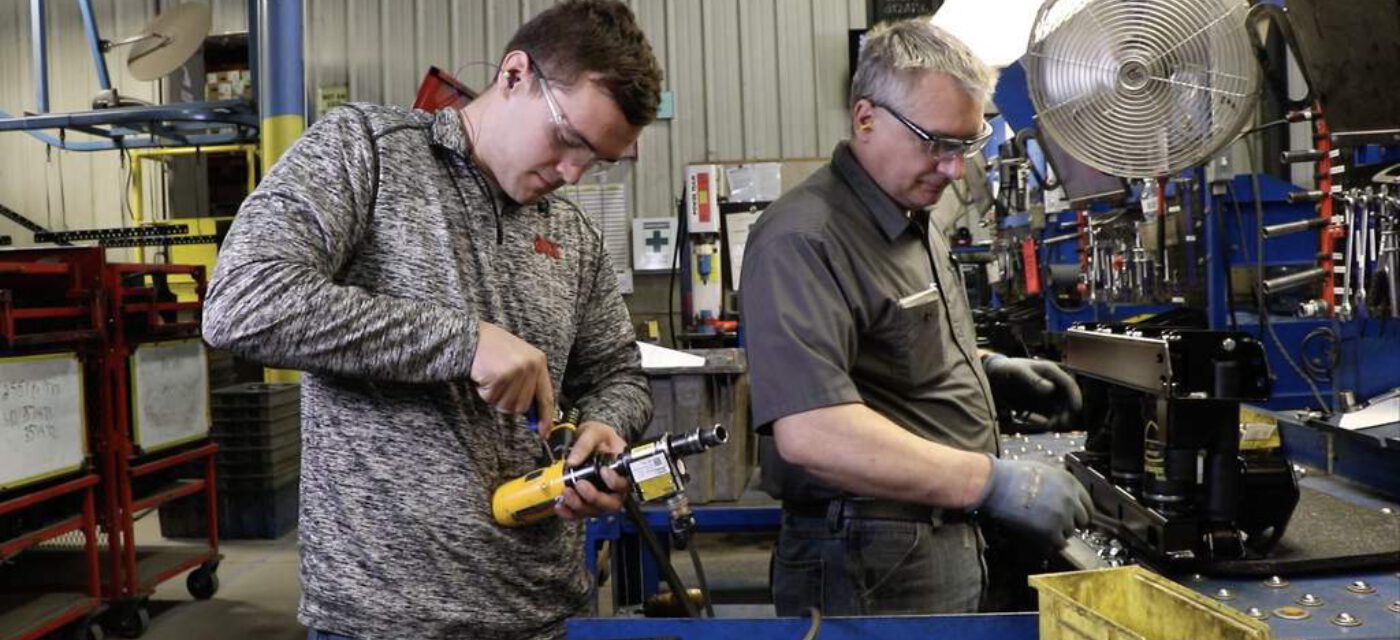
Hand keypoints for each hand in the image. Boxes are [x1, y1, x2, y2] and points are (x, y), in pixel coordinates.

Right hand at [471, 321, 553, 431]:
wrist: (472, 337)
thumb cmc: (495, 350)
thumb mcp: (520, 360)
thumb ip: (530, 384)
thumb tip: (535, 415)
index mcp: (539, 362)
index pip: (546, 397)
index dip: (546, 418)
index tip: (544, 433)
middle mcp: (531, 367)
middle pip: (522, 406)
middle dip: (508, 401)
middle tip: (499, 383)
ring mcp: (516, 371)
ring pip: (507, 405)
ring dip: (495, 397)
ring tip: (492, 377)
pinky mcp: (500, 377)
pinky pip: (492, 399)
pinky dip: (484, 392)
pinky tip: (484, 376)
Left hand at [556, 421, 629, 520]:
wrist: (590, 442)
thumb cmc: (599, 438)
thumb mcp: (594, 432)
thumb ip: (584, 444)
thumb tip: (572, 461)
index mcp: (622, 470)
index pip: (625, 483)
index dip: (615, 482)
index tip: (603, 471)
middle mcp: (615, 488)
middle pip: (612, 503)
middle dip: (595, 498)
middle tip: (580, 485)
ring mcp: (602, 497)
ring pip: (595, 511)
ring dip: (579, 506)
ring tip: (566, 493)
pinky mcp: (588, 502)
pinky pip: (581, 513)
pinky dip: (569, 513)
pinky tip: (560, 506)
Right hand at [974, 455, 1091, 547]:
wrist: (996, 485)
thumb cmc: (1012, 475)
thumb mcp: (1043, 471)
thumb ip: (1058, 484)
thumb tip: (1061, 495)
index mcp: (1069, 482)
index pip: (1088, 504)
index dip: (1079, 512)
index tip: (1074, 518)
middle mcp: (1070, 499)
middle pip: (1082, 520)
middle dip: (1071, 523)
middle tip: (1057, 525)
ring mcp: (1062, 515)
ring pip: (1070, 533)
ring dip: (1059, 533)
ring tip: (1043, 529)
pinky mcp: (1050, 530)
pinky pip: (1059, 543)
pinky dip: (1051, 543)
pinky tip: (1042, 539)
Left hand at [983, 355, 1081, 427]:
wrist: (993, 377)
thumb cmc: (1005, 369)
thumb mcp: (1017, 371)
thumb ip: (1033, 379)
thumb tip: (1051, 389)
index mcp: (1051, 372)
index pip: (1069, 384)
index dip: (1075, 397)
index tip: (1075, 409)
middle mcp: (1052, 384)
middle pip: (1068, 400)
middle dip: (1068, 412)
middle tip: (1060, 423)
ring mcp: (1047, 396)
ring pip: (1061, 410)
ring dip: (1061, 419)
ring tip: (1051, 426)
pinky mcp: (1040, 406)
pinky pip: (1051, 416)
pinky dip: (1051, 422)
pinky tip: (1046, 426)